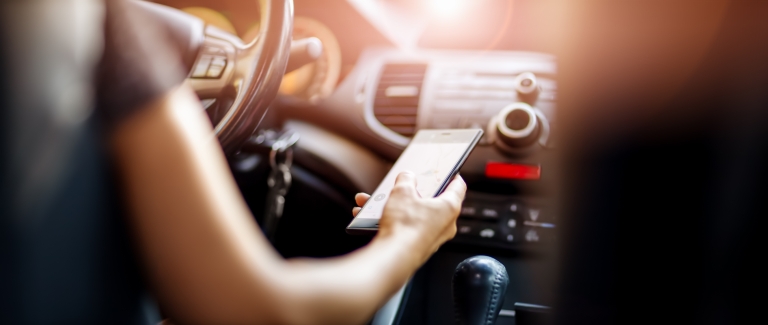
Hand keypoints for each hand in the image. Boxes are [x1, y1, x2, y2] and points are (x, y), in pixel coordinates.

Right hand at [352, 172, 466, 263]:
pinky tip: (370, 217)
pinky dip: (391, 221)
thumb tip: (407, 176)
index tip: (448, 170)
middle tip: (406, 185)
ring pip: (414, 216)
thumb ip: (406, 180)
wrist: (393, 257)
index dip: (453, 175)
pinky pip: (405, 228)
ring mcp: (431, 238)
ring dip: (395, 207)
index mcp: (449, 208)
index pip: (458, 186)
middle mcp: (445, 225)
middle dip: (414, 192)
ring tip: (376, 202)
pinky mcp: (417, 247)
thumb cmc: (405, 227)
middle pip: (433, 201)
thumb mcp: (402, 192)